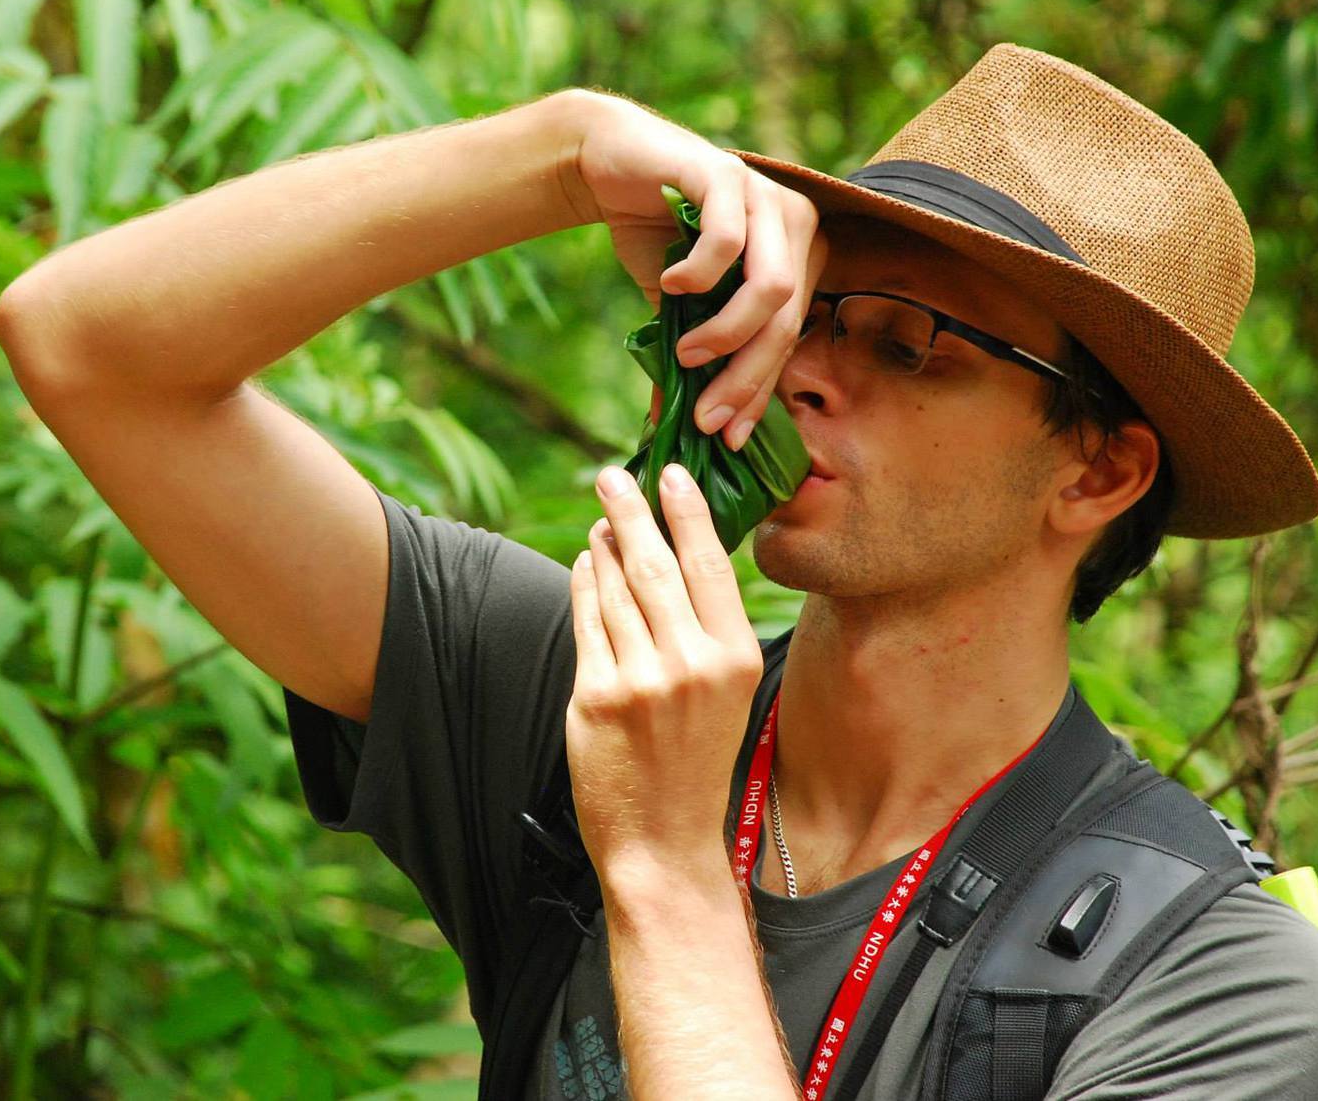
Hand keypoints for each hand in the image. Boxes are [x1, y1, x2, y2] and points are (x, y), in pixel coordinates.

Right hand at [557, 90, 828, 449]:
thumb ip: (698, 355)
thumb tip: (691, 429)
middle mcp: (795, 224)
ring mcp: (766, 195)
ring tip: (685, 354)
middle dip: (744, 378)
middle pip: (787, 321)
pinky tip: (671, 286)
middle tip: (704, 417)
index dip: (761, 392)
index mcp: (797, 256)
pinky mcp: (727, 175)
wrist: (609, 165)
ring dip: (726, 333)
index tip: (729, 437)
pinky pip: (729, 241)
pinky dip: (699, 276)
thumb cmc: (654, 236)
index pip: (790, 338)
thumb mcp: (679, 310)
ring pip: (773, 288)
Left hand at [566, 461, 764, 888]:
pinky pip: (586, 624)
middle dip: (632, 511)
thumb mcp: (726, 695)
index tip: (671, 473)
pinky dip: (582, 586)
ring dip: (602, 546)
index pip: (709, 566)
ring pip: (613, 589)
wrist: (664, 844)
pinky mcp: (596, 698)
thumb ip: (704, 631)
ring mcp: (641, 681)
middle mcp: (691, 664)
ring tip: (601, 517)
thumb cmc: (696, 765)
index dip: (687, 513)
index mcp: (735, 659)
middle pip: (654, 565)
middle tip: (614, 474)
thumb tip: (676, 556)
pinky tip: (583, 564)